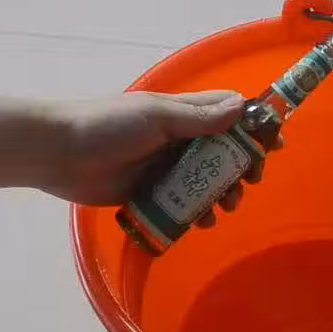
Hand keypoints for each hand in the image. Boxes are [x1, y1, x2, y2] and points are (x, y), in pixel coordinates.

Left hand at [44, 90, 263, 225]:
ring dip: (223, 194)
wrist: (59, 154)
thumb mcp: (156, 117)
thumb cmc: (107, 127)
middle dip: (242, 168)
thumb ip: (198, 118)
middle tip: (250, 182)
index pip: (230, 112)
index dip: (255, 126)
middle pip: (226, 152)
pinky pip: (185, 204)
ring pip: (208, 181)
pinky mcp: (152, 193)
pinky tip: (202, 221)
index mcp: (183, 113)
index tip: (273, 145)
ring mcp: (166, 167)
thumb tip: (241, 110)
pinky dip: (198, 213)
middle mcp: (180, 138)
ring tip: (225, 207)